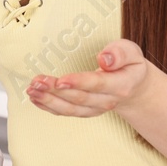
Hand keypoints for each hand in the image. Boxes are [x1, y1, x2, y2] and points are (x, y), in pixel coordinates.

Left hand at [26, 38, 157, 116]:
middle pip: (79, 98)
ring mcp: (95, 109)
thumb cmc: (129, 66)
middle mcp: (107, 101)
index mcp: (121, 85)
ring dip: (48, 100)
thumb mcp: (132, 52)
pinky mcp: (85, 111)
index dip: (78, 83)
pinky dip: (48, 106)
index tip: (60, 80)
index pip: (98, 85)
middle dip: (55, 90)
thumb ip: (120, 53)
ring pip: (70, 109)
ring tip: (32, 89)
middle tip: (38, 81)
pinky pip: (65, 113)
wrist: (134, 87)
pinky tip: (35, 98)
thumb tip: (104, 58)